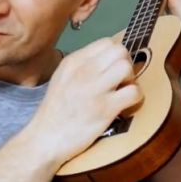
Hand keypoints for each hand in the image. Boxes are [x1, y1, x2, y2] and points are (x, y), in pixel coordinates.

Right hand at [27, 38, 142, 165]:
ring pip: (127, 67)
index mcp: (73, 62)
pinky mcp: (104, 109)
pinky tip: (126, 105)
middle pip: (120, 51)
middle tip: (121, 81)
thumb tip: (106, 60)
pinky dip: (136, 98)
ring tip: (122, 92)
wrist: (45, 139)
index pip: (106, 42)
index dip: (116, 55)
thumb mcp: (61, 78)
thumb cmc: (55, 112)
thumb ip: (81, 66)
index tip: (113, 70)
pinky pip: (133, 92)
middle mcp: (83, 71)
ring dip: (131, 79)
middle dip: (126, 64)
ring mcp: (94, 89)